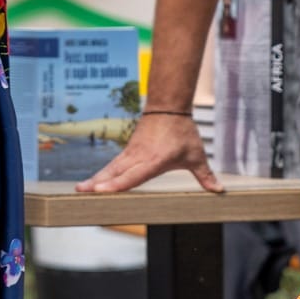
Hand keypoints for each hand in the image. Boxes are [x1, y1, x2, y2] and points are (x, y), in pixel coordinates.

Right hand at [75, 114, 222, 194]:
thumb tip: (219, 191)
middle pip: (115, 172)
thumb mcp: (196, 155)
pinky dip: (102, 174)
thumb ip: (205, 175)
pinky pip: (113, 165)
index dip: (117, 184)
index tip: (102, 189)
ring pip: (111, 168)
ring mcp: (131, 153)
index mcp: (154, 160)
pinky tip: (93, 183)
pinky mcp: (128, 152)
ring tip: (80, 189)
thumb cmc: (182, 132)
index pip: (133, 175)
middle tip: (82, 191)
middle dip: (98, 183)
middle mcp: (139, 157)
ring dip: (96, 178)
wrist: (168, 107)